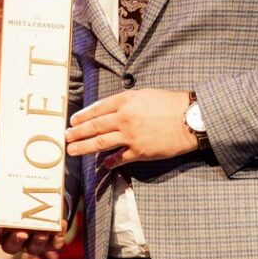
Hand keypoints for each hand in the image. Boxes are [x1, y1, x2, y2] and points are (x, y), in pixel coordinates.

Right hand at [0, 177, 62, 257]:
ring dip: (38, 242)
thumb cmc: (10, 192)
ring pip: (33, 249)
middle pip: (10, 248)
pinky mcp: (50, 240)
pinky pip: (55, 244)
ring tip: (42, 231)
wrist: (35, 189)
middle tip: (21, 232)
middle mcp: (13, 239)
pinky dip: (58, 237)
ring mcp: (32, 242)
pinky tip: (60, 224)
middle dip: (16, 241)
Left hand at [66, 88, 195, 167]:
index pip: (97, 108)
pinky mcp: (140, 151)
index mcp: (125, 101)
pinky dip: (110, 161)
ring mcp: (131, 136)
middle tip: (66, 137)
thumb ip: (125, 102)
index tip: (73, 121)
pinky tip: (103, 163)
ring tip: (73, 150)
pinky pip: (120, 158)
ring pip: (101, 143)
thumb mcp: (145, 94)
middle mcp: (124, 118)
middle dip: (77, 133)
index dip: (82, 116)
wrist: (191, 118)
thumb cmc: (170, 103)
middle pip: (94, 126)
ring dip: (84, 147)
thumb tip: (109, 111)